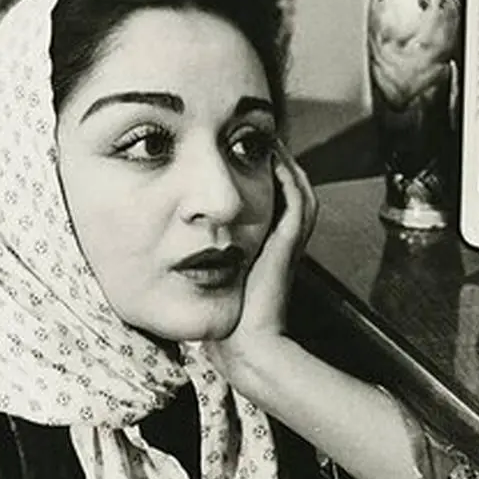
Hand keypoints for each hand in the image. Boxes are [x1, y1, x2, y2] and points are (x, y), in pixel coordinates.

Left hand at [210, 148, 316, 368]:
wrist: (243, 343)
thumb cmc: (224, 317)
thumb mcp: (212, 277)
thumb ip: (204, 256)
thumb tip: (180, 233)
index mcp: (268, 245)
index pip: (273, 197)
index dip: (260, 171)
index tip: (236, 150)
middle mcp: (283, 240)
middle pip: (291, 186)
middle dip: (276, 158)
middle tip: (258, 135)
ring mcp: (289, 241)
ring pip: (298, 188)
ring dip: (284, 161)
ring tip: (266, 139)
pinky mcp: (288, 244)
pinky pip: (295, 201)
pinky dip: (286, 177)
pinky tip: (271, 157)